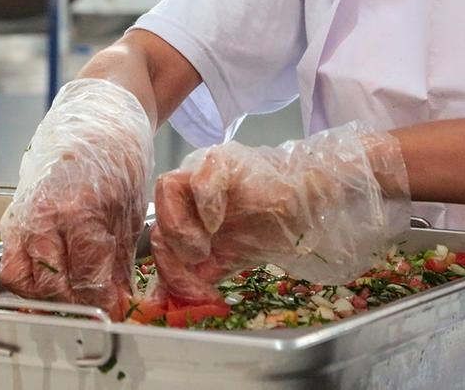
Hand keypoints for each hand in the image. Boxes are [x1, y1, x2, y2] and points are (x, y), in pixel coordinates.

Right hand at [0, 79, 153, 319]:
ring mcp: (23, 213)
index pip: (87, 280)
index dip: (105, 302)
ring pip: (23, 281)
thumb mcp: (130, 209)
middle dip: (77, 301)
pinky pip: (9, 261)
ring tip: (73, 286)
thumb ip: (118, 259)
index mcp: (82, 211)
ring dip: (47, 293)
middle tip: (96, 298)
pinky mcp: (12, 212)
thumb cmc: (120, 155)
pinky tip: (51, 270)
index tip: (115, 307)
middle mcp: (46, 215)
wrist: (96, 112)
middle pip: (53, 287)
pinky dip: (26, 276)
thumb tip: (118, 301)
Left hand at [150, 124, 409, 302]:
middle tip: (198, 265)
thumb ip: (193, 277)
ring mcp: (202, 171)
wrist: (308, 205)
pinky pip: (200, 175)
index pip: (157, 237)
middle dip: (172, 251)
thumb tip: (162, 303)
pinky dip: (203, 202)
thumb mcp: (225, 260)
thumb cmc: (267, 228)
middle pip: (156, 215)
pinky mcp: (224, 161)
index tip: (191, 291)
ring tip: (203, 247)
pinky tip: (216, 222)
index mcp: (182, 212)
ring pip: (167, 188)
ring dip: (179, 225)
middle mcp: (187, 190)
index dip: (167, 269)